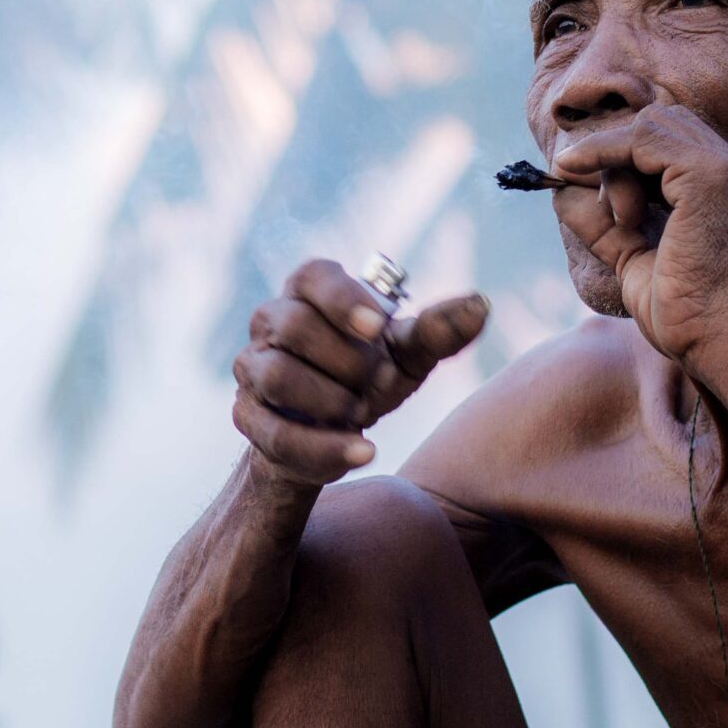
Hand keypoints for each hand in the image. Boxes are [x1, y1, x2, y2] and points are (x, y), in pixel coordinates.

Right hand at [231, 259, 489, 486]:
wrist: (335, 433)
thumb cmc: (370, 377)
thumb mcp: (408, 355)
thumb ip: (438, 330)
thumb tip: (480, 304)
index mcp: (309, 292)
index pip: (313, 277)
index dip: (343, 299)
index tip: (379, 327)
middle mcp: (271, 321)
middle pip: (294, 326)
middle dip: (347, 360)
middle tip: (381, 381)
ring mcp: (253, 368)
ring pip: (277, 377)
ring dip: (330, 400)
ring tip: (363, 413)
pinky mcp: (246, 416)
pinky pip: (273, 433)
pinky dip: (323, 447)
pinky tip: (363, 450)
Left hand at [551, 103, 727, 363]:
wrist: (726, 347)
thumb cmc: (691, 322)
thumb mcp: (637, 263)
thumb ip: (607, 227)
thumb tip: (562, 194)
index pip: (674, 146)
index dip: (629, 161)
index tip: (600, 200)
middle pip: (663, 126)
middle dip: (620, 156)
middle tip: (611, 214)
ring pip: (651, 128)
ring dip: (614, 161)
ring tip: (620, 220)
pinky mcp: (710, 175)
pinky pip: (642, 138)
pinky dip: (603, 152)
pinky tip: (576, 172)